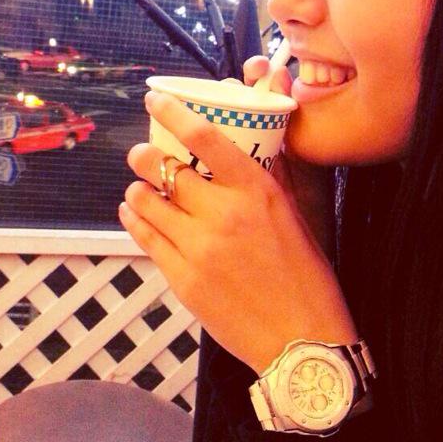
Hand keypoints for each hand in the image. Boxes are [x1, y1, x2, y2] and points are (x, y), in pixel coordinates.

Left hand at [119, 89, 357, 374]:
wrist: (301, 342)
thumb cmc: (307, 278)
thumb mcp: (297, 217)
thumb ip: (270, 178)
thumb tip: (253, 143)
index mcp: (257, 192)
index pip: (205, 138)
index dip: (173, 112)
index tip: (155, 99)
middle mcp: (224, 214)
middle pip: (163, 168)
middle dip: (144, 154)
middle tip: (142, 153)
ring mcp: (199, 248)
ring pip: (145, 201)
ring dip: (137, 189)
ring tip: (139, 188)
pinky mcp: (182, 279)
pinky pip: (144, 237)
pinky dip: (135, 219)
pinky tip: (135, 213)